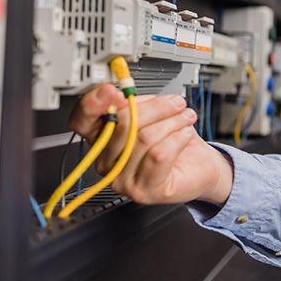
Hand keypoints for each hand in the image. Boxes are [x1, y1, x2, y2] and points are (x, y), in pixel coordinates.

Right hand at [70, 84, 233, 206]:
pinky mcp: (144, 190)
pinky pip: (159, 155)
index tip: (114, 90)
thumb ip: (136, 104)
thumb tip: (128, 96)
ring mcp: (122, 180)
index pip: (82, 120)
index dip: (94, 103)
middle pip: (122, 124)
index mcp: (101, 139)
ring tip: (185, 117)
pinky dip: (178, 139)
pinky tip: (186, 134)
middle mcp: (105, 162)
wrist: (199, 168)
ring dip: (173, 121)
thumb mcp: (153, 115)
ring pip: (144, 138)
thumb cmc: (174, 142)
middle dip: (156, 107)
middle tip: (176, 103)